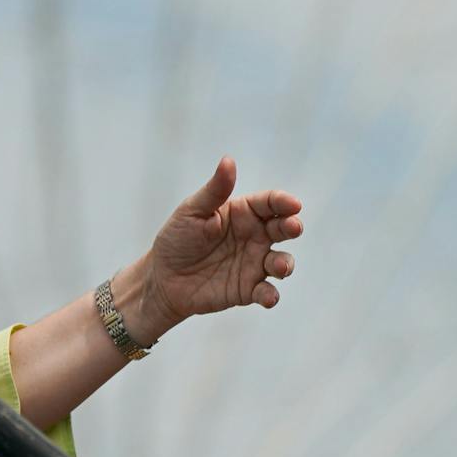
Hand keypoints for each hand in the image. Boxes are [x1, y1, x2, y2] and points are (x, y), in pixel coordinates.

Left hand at [142, 156, 302, 331]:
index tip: (293, 204)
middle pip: (282, 228)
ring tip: (279, 266)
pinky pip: (267, 292)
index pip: (269, 203)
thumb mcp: (192, 211)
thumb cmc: (177, 238)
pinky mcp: (249, 289)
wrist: (163, 276)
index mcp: (241, 213)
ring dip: (285, 264)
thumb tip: (228, 160)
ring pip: (281, 261)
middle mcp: (254, 236)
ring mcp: (254, 263)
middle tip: (293, 226)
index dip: (283, 201)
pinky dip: (271, 295)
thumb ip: (215, 190)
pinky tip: (267, 296)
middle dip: (292, 226)